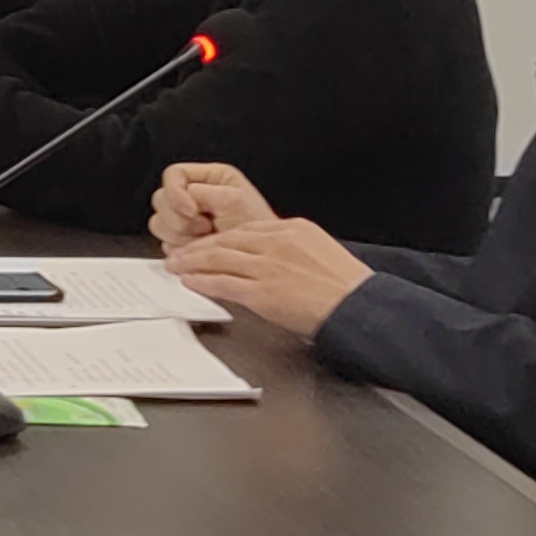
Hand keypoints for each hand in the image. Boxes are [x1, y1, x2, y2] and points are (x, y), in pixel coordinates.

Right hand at [148, 159, 274, 250]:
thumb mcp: (233, 200)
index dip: (177, 193)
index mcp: (209, 178)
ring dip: (180, 235)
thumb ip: (201, 192)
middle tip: (205, 228)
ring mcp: (187, 219)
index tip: (192, 210)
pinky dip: (180, 249)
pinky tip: (199, 249)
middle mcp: (195, 195)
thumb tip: (180, 197)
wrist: (262, 260)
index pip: (173, 175)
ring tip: (205, 239)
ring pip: (159, 222)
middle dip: (180, 218)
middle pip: (162, 199)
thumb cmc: (259, 230)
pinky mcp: (183, 240)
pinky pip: (164, 242)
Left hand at [164, 215, 372, 341]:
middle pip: (226, 240)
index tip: (206, 241)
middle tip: (180, 252)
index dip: (220, 236)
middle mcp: (276, 243)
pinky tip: (190, 282)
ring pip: (219, 259)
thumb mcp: (320, 251)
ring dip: (192, 262)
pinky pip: (224, 284)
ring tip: (175, 265)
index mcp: (292, 230)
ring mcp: (268, 267)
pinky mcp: (263, 292)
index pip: (245, 229)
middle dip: (198, 247)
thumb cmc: (348, 286)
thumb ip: (293, 249)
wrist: (360, 306)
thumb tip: (273, 256)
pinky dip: (203, 282)